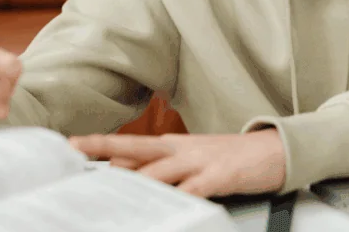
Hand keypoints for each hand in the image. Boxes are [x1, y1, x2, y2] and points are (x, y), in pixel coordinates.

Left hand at [68, 129, 286, 197]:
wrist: (276, 150)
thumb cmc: (232, 160)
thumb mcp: (194, 160)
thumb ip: (164, 168)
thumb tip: (128, 175)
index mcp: (175, 145)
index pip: (131, 144)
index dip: (102, 144)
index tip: (73, 144)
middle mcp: (183, 149)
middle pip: (137, 147)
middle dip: (104, 148)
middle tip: (76, 147)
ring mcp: (201, 160)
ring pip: (160, 170)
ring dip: (135, 178)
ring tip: (111, 188)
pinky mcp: (221, 175)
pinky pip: (196, 188)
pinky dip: (181, 197)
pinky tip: (169, 205)